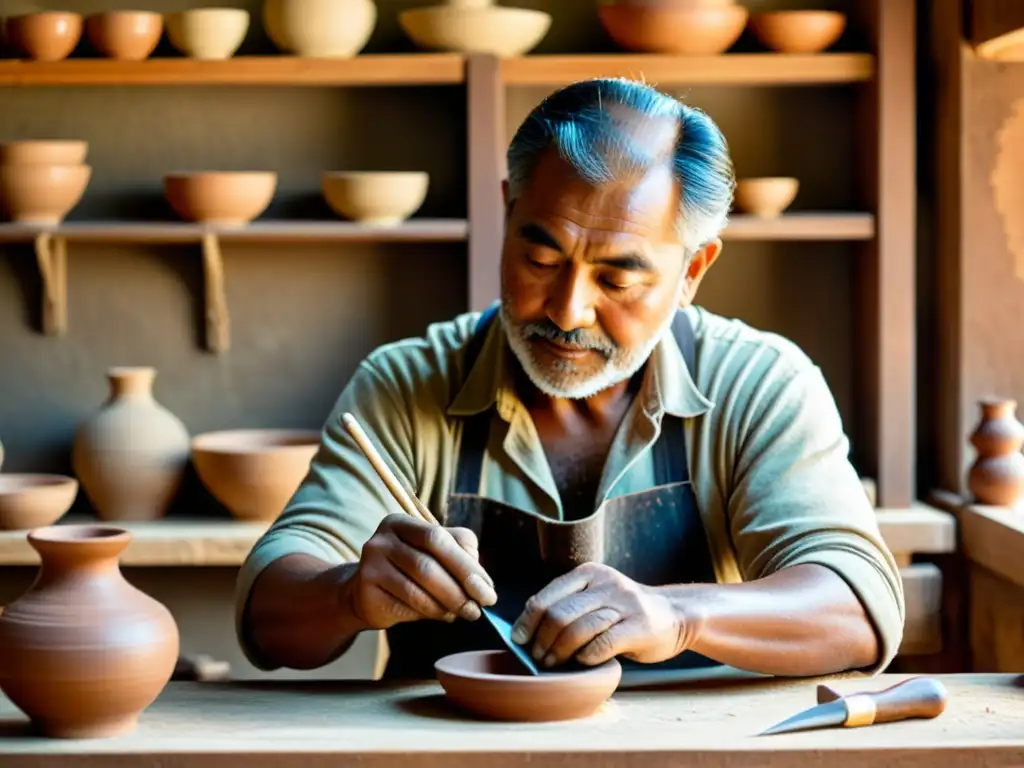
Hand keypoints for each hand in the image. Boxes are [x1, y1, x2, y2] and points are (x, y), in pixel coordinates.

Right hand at [348, 514, 497, 629]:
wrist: (365, 593)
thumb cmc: (409, 570)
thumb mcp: (435, 554)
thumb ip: (460, 555)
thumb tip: (482, 583)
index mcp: (401, 522)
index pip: (439, 538)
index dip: (467, 566)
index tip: (488, 591)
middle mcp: (382, 540)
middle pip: (428, 565)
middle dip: (459, 590)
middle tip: (477, 609)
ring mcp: (370, 566)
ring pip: (418, 590)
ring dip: (446, 606)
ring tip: (461, 613)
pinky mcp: (366, 593)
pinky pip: (405, 607)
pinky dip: (429, 614)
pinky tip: (440, 615)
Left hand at [510, 563, 681, 667]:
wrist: (673, 615)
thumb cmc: (623, 612)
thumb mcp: (596, 597)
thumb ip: (568, 606)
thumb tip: (526, 631)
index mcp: (589, 573)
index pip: (547, 596)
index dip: (528, 620)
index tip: (518, 640)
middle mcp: (605, 583)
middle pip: (560, 615)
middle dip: (542, 640)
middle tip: (537, 658)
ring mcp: (624, 603)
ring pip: (579, 630)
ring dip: (560, 652)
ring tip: (552, 664)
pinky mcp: (639, 626)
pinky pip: (603, 644)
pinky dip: (586, 657)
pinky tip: (582, 662)